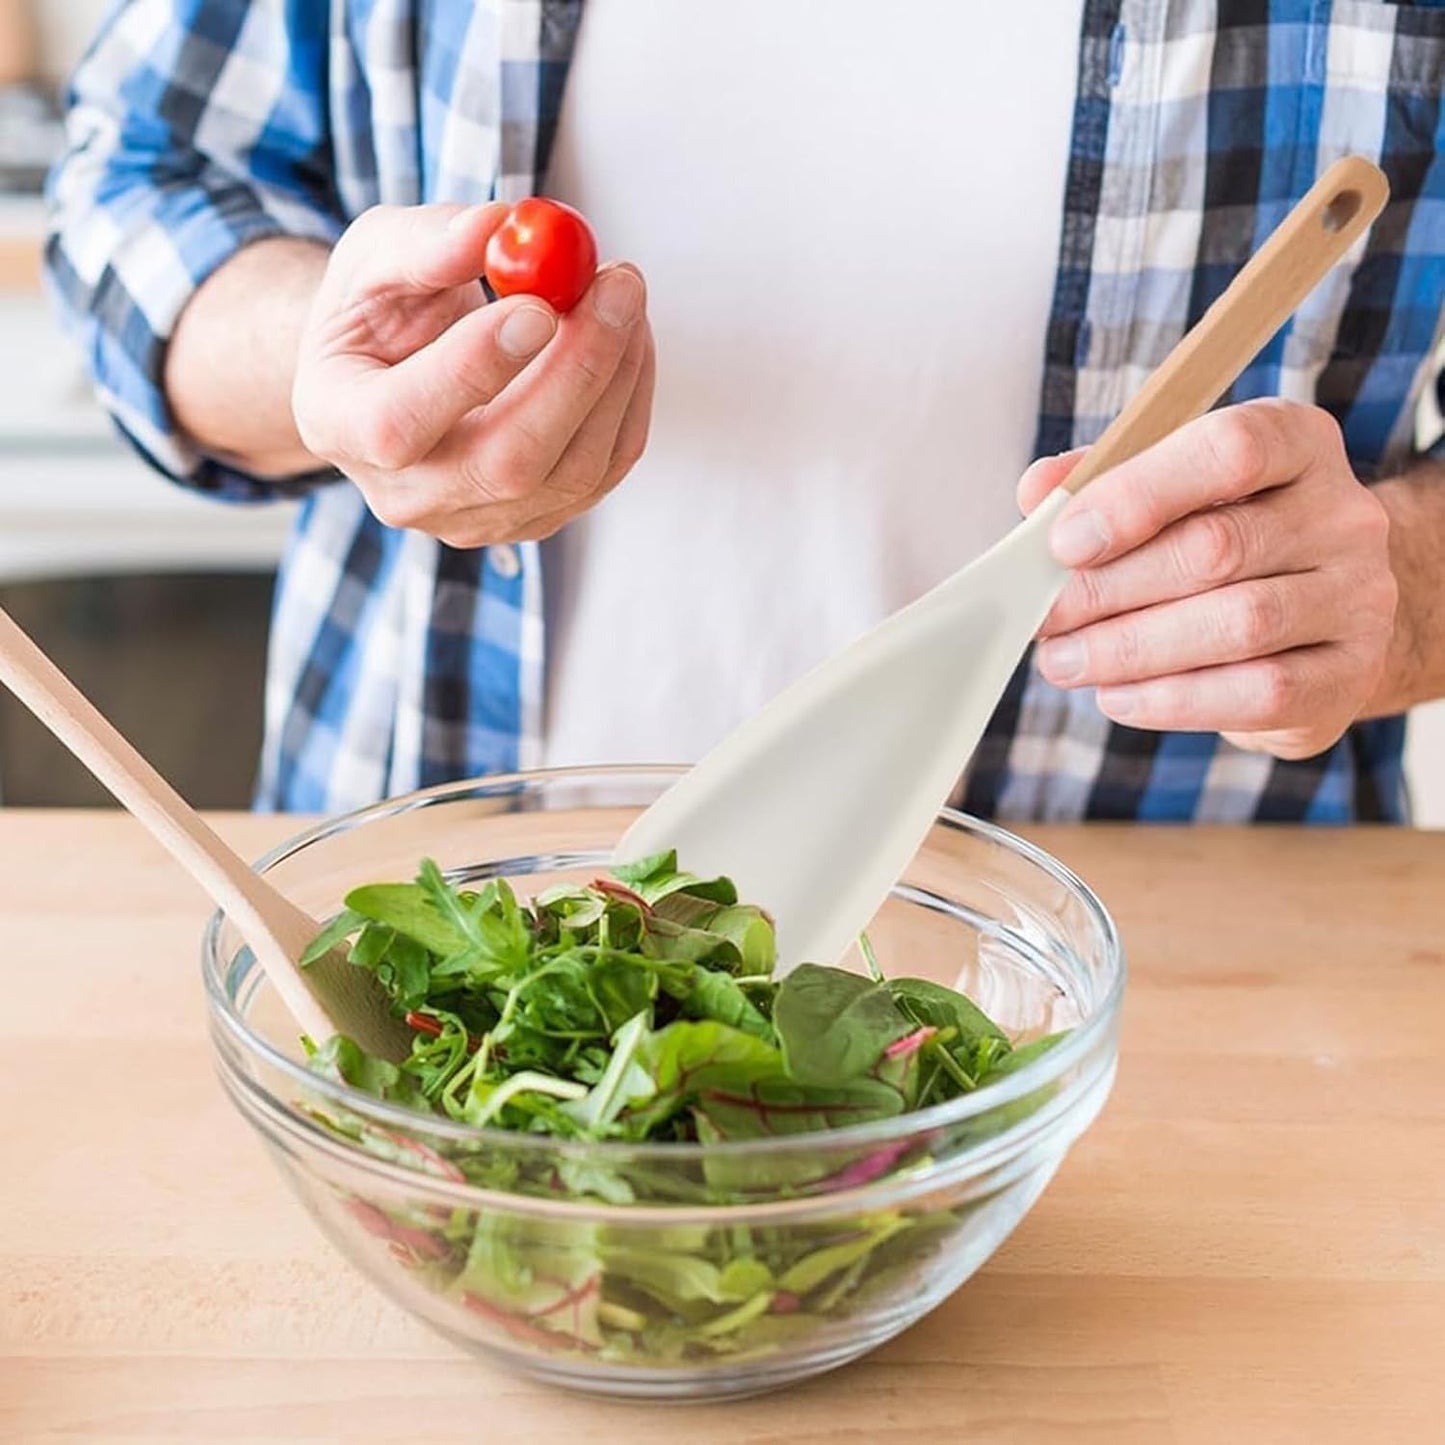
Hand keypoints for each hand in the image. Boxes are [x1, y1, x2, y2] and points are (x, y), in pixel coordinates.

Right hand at [292, 203, 654, 546]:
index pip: (401, 423)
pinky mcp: (538, 517)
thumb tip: (500, 227)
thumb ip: (427, 243)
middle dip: (575, 370)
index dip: (473, 369)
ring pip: (572, 471)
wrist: (390, 375)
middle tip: (615, 286)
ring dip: (616, 374)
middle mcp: (408, 494)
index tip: (538, 305)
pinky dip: (630, 396)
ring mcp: (478, 519)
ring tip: (621, 290)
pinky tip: (627, 334)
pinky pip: (605, 469)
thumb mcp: (374, 257)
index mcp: (340, 425)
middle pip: (506, 463)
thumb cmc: (376, 313)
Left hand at [1020, 399, 1397, 759]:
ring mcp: (1358, 597)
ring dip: (1130, 650)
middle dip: (1109, 589)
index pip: (1230, 450)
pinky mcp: (1349, 675)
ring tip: (1064, 662)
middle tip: (1045, 619)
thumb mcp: (1169, 489)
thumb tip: (1037, 493)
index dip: (1137, 496)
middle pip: (1217, 548)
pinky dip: (1172, 700)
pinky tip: (1117, 696)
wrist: (1319, 616)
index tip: (1064, 543)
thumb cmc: (1224, 538)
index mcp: (1297, 443)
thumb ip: (1102, 480)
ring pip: (1237, 625)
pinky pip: (1259, 693)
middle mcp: (1343, 515)